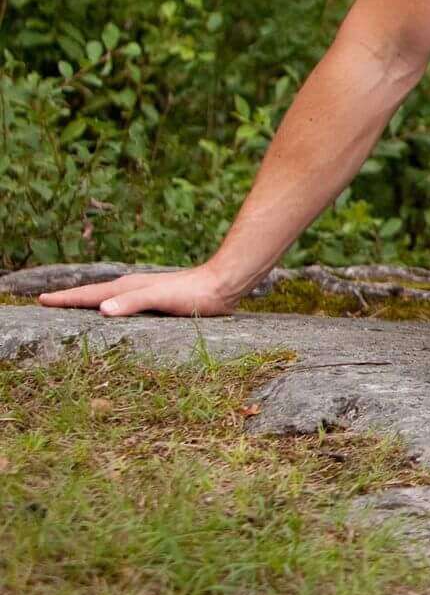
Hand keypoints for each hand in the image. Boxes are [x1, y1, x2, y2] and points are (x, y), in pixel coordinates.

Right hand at [37, 264, 247, 318]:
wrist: (222, 284)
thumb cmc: (193, 293)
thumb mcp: (161, 299)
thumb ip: (133, 303)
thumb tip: (102, 310)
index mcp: (127, 287)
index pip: (89, 295)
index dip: (65, 299)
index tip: (41, 300)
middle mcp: (132, 286)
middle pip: (93, 292)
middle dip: (69, 297)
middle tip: (45, 300)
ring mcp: (143, 290)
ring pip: (107, 295)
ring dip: (87, 300)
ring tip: (71, 305)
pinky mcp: (156, 297)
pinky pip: (122, 300)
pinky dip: (108, 304)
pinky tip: (114, 310)